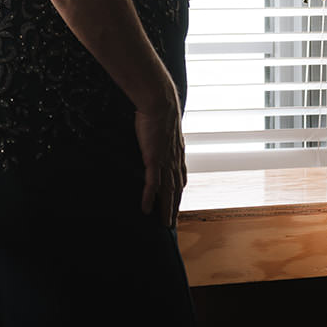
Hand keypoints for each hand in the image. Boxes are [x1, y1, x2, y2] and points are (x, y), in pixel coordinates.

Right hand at [134, 104, 186, 227]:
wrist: (161, 102)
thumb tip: (159, 135)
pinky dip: (149, 198)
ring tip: (164, 224)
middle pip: (176, 189)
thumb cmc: (161, 110)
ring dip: (166, 209)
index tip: (177, 204)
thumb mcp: (165, 126)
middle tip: (171, 223)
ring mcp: (165, 161)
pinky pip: (152, 184)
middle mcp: (174, 160)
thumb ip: (164, 136)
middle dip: (174, 207)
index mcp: (177, 153)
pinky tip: (145, 210)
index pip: (180, 178)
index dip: (179, 193)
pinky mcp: (154, 160)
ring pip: (167, 191)